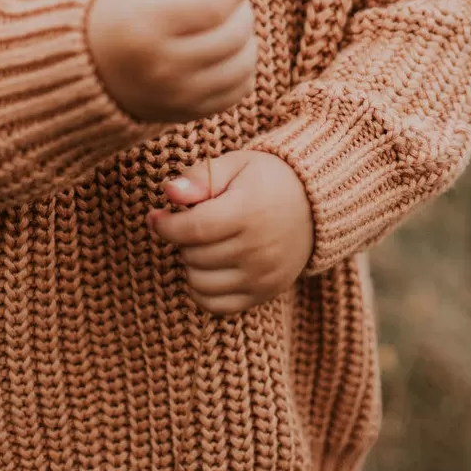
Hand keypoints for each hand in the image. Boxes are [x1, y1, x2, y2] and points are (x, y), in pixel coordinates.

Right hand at [86, 0, 259, 124]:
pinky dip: (242, 68)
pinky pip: (238, 90)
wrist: (89, 68)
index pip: (213, 6)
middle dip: (242, 9)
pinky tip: (227, 53)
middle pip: (233, 35)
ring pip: (243, 65)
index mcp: (147, 25)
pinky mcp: (188, 113)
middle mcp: (162, 65)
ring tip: (229, 26)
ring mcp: (176, 95)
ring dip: (246, 39)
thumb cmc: (125, 15)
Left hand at [147, 150, 314, 314]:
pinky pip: (217, 306)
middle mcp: (258, 248)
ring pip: (200, 283)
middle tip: (191, 223)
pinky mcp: (265, 293)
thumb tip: (168, 192)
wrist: (314, 205)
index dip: (165, 226)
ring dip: (190, 264)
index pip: (193, 229)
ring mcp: (263, 275)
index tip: (156, 217)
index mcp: (248, 212)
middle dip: (182, 239)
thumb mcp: (236, 164)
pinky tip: (206, 268)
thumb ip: (201, 177)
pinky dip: (202, 290)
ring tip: (203, 243)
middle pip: (194, 255)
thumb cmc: (267, 180)